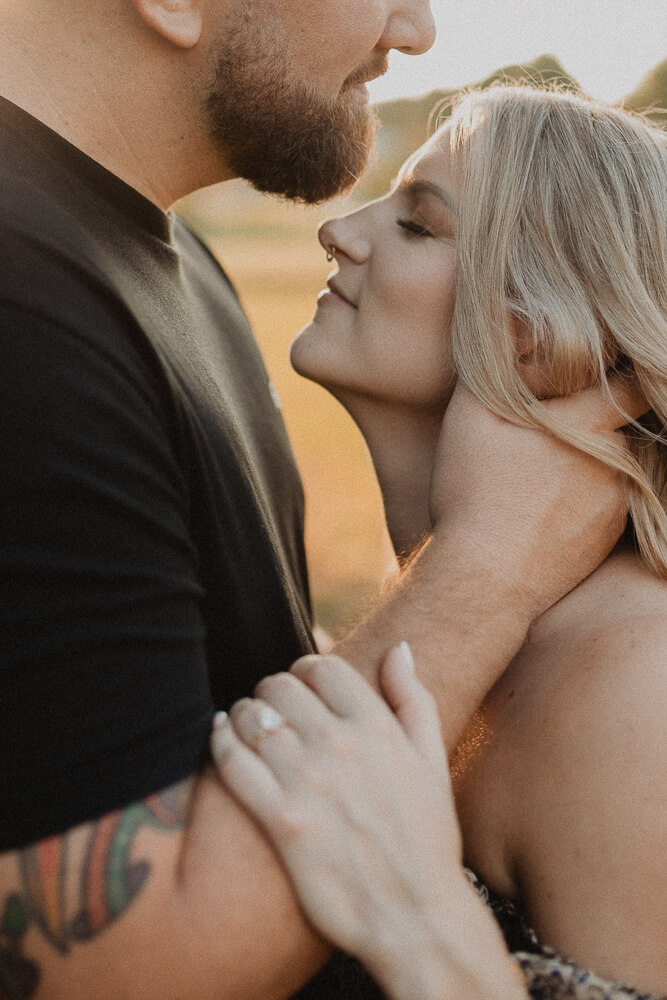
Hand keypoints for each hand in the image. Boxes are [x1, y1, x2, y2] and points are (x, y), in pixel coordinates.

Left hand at [210, 646, 460, 964]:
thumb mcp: (434, 762)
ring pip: (253, 717)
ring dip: (242, 714)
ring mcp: (309, 782)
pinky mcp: (282, 821)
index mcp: (378, 727)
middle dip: (271, 691)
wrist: (417, 919)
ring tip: (243, 723)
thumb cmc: (429, 840)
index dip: (305, 671)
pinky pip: (234, 762)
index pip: (323, 667)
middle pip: (280, 686)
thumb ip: (414, 699)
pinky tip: (219, 736)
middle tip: (269, 708)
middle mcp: (342, 745)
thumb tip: (398, 648)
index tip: (300, 687)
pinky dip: (220, 740)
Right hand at [429, 379, 647, 619]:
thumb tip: (507, 314)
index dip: (623, 376)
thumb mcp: (469, 419)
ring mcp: (613, 505)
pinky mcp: (606, 540)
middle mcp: (612, 463)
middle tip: (561, 426)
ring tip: (544, 476)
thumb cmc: (473, 494)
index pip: (632, 386)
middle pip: (623, 428)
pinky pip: (606, 505)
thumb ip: (493, 362)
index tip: (605, 373)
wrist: (484, 581)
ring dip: (591, 463)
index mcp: (585, 426)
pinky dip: (586, 500)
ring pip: (615, 467)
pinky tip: (547, 509)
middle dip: (602, 422)